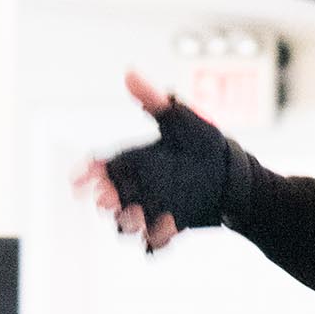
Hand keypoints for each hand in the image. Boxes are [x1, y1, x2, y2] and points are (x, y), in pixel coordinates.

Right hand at [74, 70, 232, 252]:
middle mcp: (138, 187)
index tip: (79, 180)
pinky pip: (154, 241)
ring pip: (126, 223)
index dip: (86, 174)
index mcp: (133, 162)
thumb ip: (153, 99)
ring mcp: (151, 209)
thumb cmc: (205, 143)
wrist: (235, 175)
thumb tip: (128, 73)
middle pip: (109, 198)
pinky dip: (157, 238)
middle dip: (105, 200)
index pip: (100, 168)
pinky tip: (168, 226)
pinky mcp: (168, 227)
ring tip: (136, 216)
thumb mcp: (180, 117)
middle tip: (108, 199)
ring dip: (127, 222)